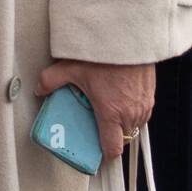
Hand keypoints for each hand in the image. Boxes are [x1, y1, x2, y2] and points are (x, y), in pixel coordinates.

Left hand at [35, 59, 154, 159]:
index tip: (95, 151)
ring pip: (134, 125)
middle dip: (110, 134)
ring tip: (108, 108)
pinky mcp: (151, 95)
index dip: (103, 154)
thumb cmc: (105, 53)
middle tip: (97, 124)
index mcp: (111, 113)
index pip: (112, 148)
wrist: (128, 36)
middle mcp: (130, 113)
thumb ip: (51, 80)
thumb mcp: (72, 67)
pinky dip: (132, 110)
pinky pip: (142, 112)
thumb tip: (40, 89)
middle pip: (122, 137)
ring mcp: (143, 105)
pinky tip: (120, 96)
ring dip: (122, 122)